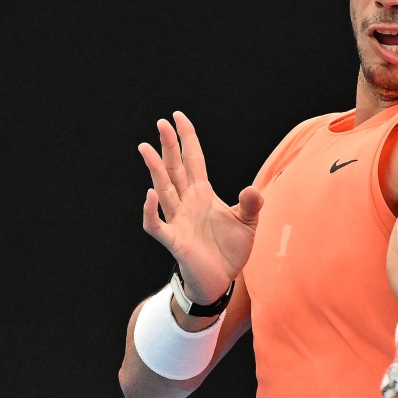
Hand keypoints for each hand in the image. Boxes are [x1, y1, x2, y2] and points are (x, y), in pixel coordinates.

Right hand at [139, 112, 262, 303]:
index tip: (178, 117)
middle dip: (169, 145)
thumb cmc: (230, 249)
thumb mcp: (248, 223)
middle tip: (161, 123)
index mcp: (203, 193)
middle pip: (175, 168)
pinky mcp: (174, 239)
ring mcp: (178, 219)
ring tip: (145, 148)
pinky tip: (150, 195)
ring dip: (154, 169)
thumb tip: (252, 188)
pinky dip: (151, 210)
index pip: (193, 160)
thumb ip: (252, 203)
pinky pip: (157, 223)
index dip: (187, 138)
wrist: (222, 280)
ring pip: (163, 189)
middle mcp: (187, 202)